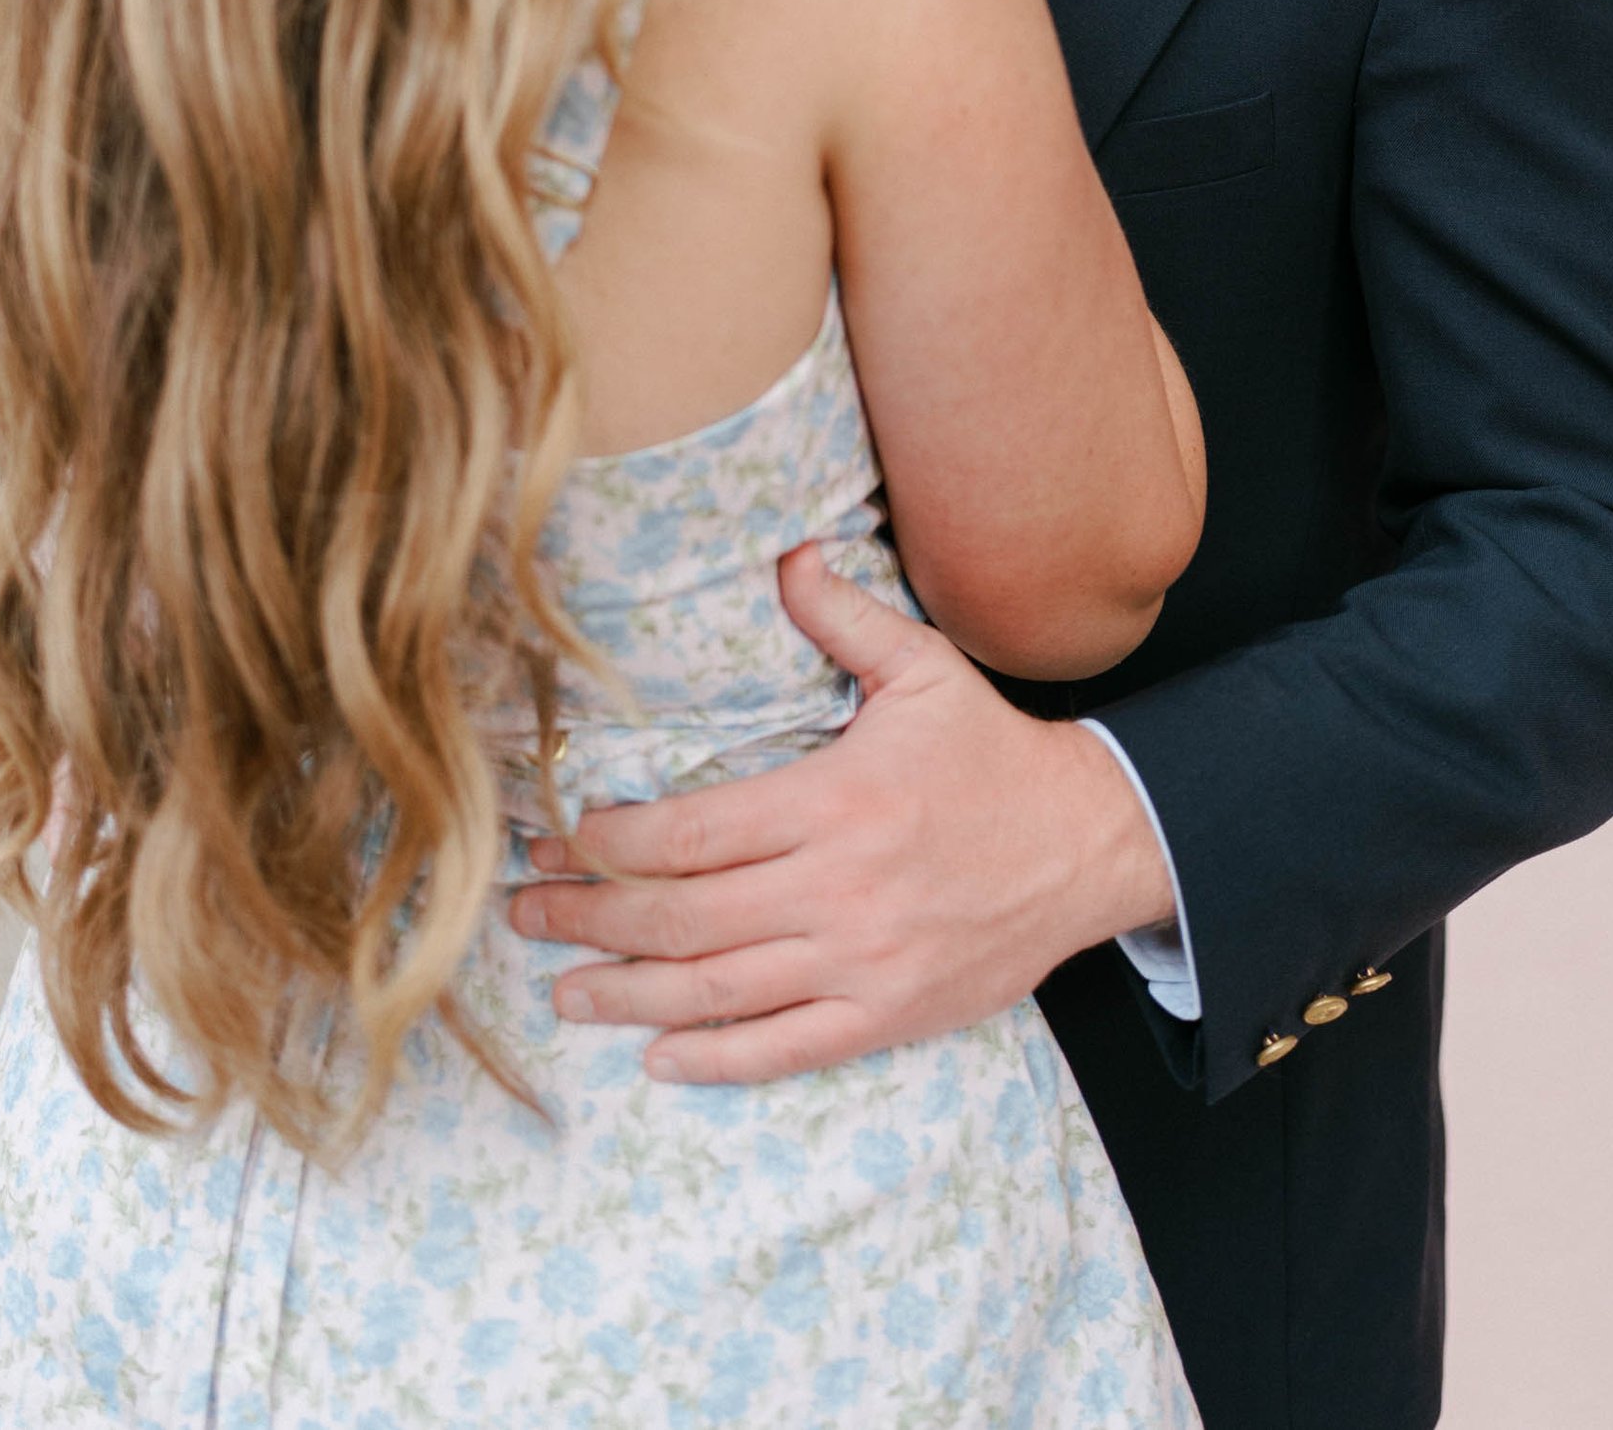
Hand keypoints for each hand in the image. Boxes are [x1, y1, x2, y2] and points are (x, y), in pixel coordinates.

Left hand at [505, 544, 1173, 1083]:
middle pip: (683, 918)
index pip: (691, 834)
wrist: (1086, 845)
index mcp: (834, 802)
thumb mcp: (924, 670)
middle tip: (526, 913)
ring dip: (628, 994)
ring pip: (718, 991)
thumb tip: (783, 554)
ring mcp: (861, 963)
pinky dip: (715, 1058)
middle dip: (590, 918)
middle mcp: (838, 890)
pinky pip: (785, 1048)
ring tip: (567, 991)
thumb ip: (843, 616)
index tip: (562, 835)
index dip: (611, 843)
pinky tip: (659, 1054)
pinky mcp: (886, 1015)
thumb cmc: (991, 754)